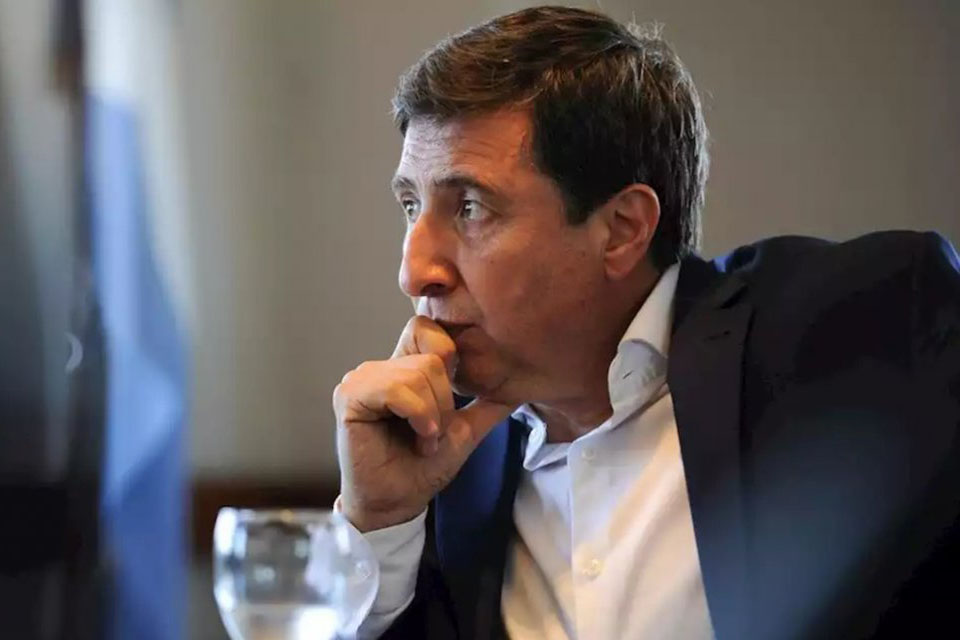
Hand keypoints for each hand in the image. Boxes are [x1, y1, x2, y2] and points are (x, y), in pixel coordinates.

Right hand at [334, 316, 513, 531]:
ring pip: (418, 372)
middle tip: (436, 433)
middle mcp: (380, 368)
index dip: (449, 354)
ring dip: (432, 415)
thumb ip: (487, 405)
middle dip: (446, 400)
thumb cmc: (422, 468)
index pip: (427, 327)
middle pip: (433, 356)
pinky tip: (418, 439)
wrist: (398, 504)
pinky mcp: (350, 396)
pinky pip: (397, 389)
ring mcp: (363, 379)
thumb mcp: (464, 430)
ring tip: (424, 441)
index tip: (455, 398)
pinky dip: (418, 416)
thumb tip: (520, 385)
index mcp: (403, 368)